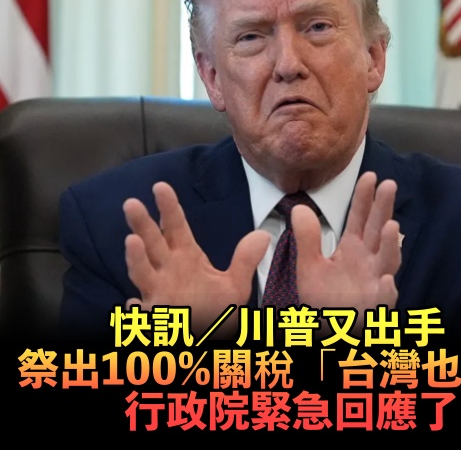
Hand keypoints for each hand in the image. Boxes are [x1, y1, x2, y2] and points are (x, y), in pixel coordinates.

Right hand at [123, 181, 269, 334]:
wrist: (208, 338)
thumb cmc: (213, 309)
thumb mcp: (234, 285)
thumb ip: (245, 261)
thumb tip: (263, 235)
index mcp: (184, 257)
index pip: (174, 227)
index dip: (168, 207)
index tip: (161, 186)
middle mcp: (166, 271)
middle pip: (152, 243)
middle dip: (142, 224)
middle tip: (132, 202)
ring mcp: (157, 294)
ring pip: (142, 273)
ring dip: (136, 259)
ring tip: (131, 242)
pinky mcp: (154, 318)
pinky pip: (143, 314)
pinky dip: (137, 309)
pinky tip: (134, 303)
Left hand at [293, 172, 399, 327]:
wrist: (326, 331)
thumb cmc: (322, 299)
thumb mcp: (308, 267)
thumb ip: (307, 239)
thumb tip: (299, 208)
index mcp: (353, 249)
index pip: (359, 219)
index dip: (364, 199)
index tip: (369, 175)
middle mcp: (368, 262)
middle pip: (378, 231)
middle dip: (383, 209)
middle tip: (388, 185)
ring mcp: (375, 283)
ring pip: (387, 262)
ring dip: (390, 246)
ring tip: (390, 227)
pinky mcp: (375, 309)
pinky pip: (383, 302)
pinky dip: (386, 293)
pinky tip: (386, 283)